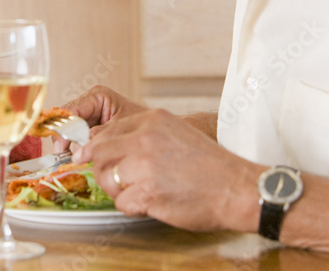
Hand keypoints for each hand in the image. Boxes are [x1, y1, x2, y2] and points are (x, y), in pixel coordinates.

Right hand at [52, 85, 147, 152]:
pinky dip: (78, 150)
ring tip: (81, 158)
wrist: (157, 135)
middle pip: (67, 121)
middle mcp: (90, 103)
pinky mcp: (90, 129)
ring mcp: (89, 116)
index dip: (63, 129)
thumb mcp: (121, 129)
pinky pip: (77, 139)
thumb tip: (78, 147)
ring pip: (69, 132)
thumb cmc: (145, 127)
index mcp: (97, 96)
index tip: (60, 148)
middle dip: (66, 140)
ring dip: (72, 147)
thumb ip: (99, 136)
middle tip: (70, 157)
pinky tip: (84, 158)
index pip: (71, 111)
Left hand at [72, 108, 259, 231]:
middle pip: (99, 153)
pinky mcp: (148, 192)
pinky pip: (122, 202)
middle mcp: (145, 138)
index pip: (106, 131)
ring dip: (119, 190)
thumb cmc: (209, 166)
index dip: (95, 148)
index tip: (89, 158)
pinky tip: (154, 203)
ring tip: (143, 192)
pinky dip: (133, 207)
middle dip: (102, 170)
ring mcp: (145, 165)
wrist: (239, 189)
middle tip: (118, 180)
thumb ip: (141, 135)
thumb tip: (101, 144)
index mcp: (152, 120)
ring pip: (107, 178)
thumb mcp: (175, 133)